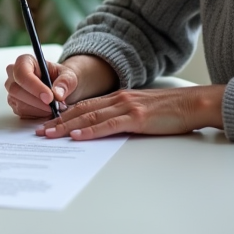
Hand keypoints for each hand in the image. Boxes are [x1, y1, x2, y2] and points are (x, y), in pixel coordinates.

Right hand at [4, 53, 116, 118]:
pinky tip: (50, 115)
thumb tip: (59, 92)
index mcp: (27, 61)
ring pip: (17, 101)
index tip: (50, 97)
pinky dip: (36, 116)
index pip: (21, 71)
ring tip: (56, 110)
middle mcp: (17, 75)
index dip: (33, 85)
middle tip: (55, 108)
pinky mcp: (19, 104)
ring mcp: (16, 90)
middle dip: (35, 100)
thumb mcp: (73, 76)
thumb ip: (66, 81)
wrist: (71, 87)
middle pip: (15, 88)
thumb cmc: (71, 77)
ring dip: (36, 109)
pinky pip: (22, 113)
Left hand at [37, 84, 225, 138]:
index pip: (85, 106)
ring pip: (90, 116)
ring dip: (67, 126)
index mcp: (119, 97)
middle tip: (40, 132)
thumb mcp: (142, 111)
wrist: (193, 104)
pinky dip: (91, 130)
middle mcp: (119, 99)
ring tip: (51, 135)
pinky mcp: (137, 117)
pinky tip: (78, 136)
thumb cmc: (171, 111)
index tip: (49, 124)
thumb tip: (105, 129)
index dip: (64, 115)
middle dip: (58, 121)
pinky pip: (108, 124)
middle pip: (81, 110)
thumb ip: (123, 116)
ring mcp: (127, 107)